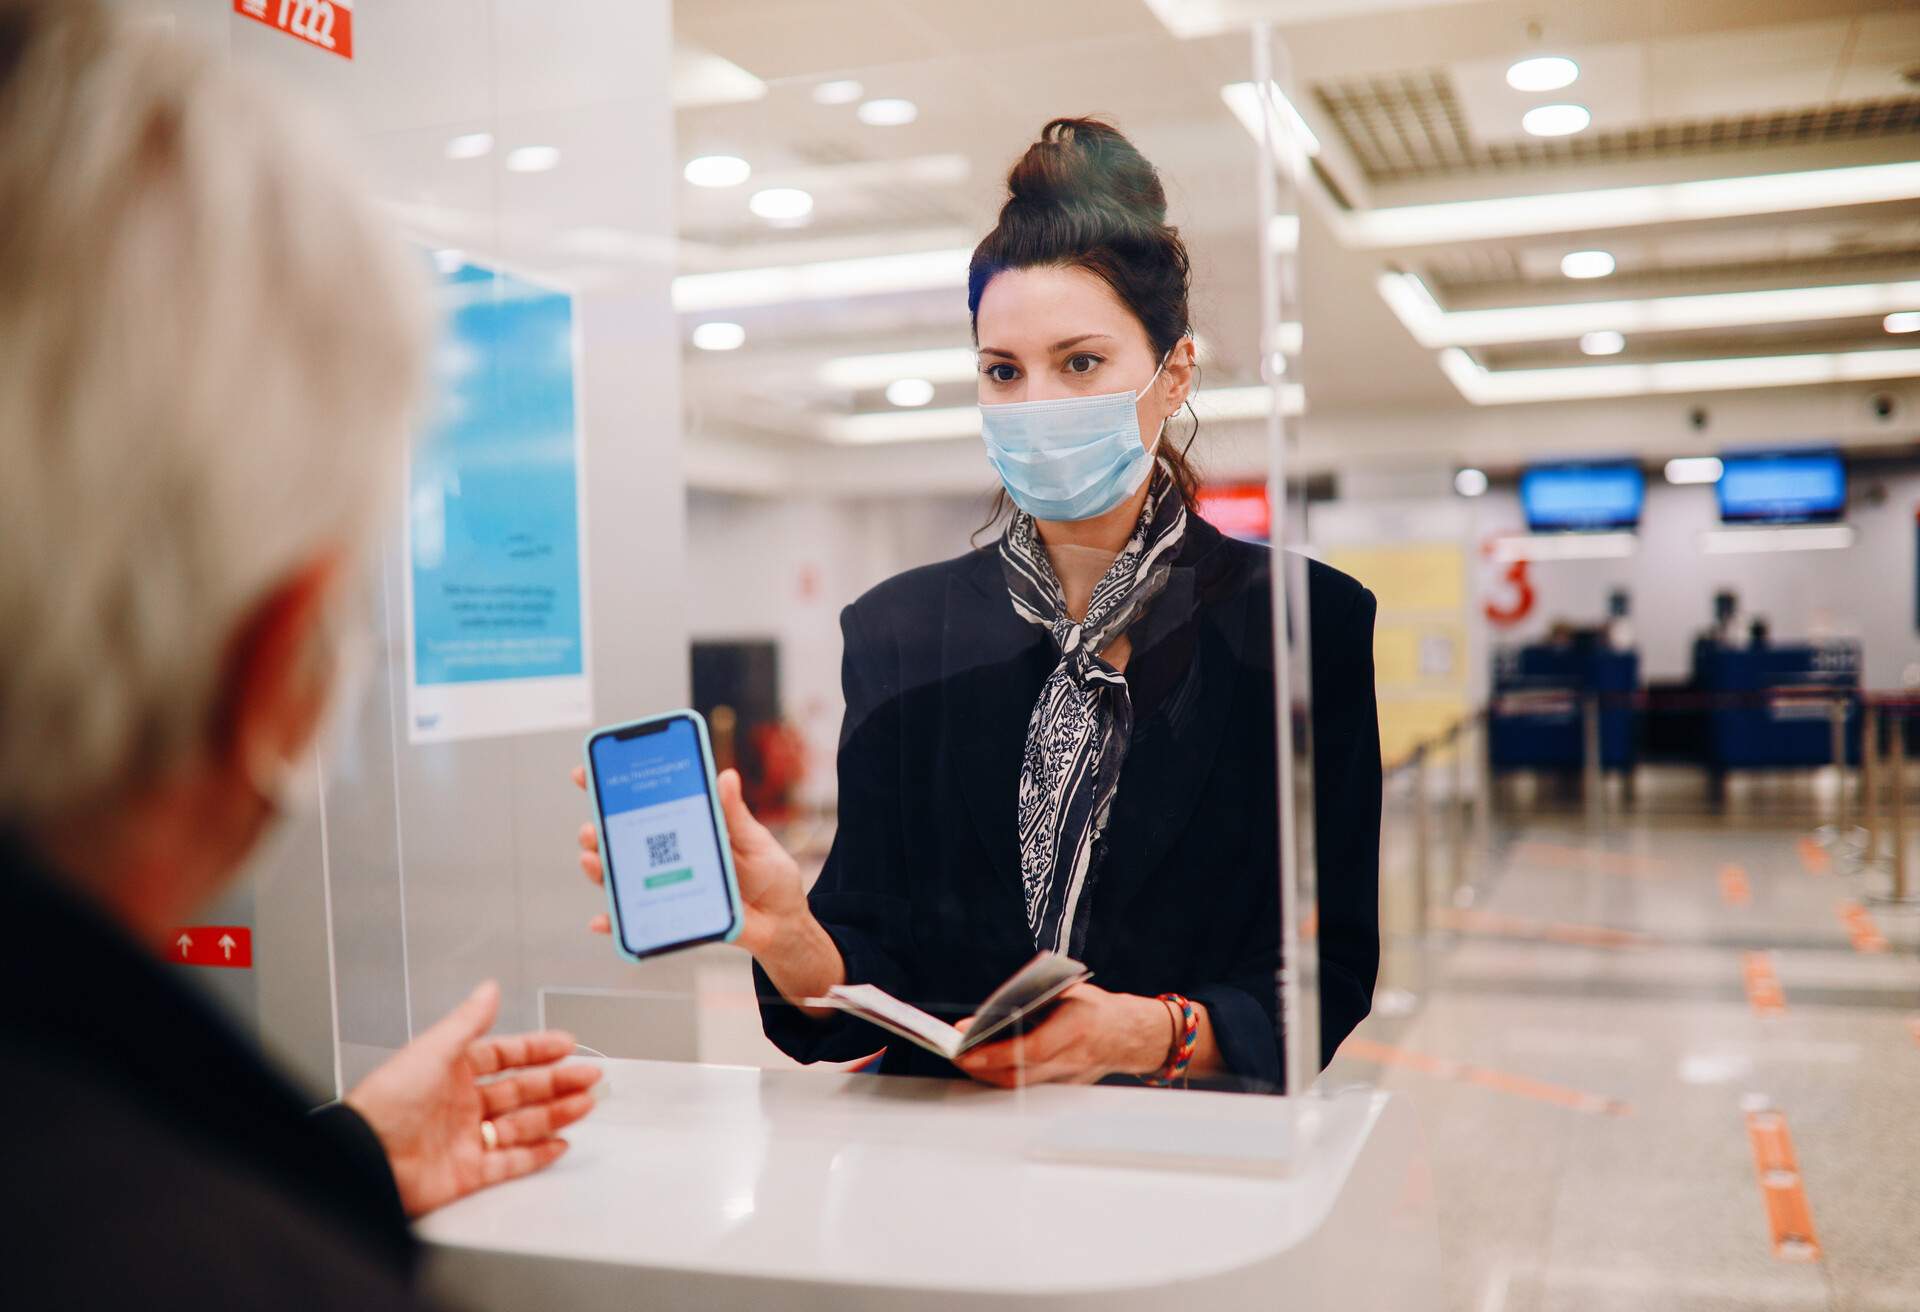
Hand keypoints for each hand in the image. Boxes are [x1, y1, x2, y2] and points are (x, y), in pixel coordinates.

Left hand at [345, 981, 599, 1218]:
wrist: (366, 1158)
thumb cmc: (387, 1102)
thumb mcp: (433, 1050)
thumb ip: (468, 1021)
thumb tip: (489, 988)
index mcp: (452, 1072)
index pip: (504, 1056)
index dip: (536, 1050)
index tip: (566, 1045)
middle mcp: (461, 1105)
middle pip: (520, 1091)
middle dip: (557, 1083)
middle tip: (589, 1076)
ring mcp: (467, 1139)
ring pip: (522, 1125)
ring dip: (555, 1114)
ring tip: (585, 1105)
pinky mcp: (468, 1173)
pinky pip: (510, 1162)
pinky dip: (537, 1155)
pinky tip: (559, 1144)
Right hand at [572, 764, 808, 956]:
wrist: (783, 923)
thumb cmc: (770, 876)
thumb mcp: (755, 842)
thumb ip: (735, 815)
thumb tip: (726, 776)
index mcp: (688, 828)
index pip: (645, 804)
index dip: (613, 789)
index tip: (586, 774)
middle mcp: (670, 855)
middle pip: (623, 840)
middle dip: (598, 831)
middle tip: (591, 827)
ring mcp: (667, 885)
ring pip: (623, 876)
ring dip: (600, 869)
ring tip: (591, 860)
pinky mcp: (672, 916)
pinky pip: (637, 920)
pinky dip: (616, 921)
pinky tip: (601, 920)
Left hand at [953, 984, 1172, 1087]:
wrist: (1129, 1035)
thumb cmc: (1094, 1008)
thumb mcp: (1069, 991)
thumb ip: (1037, 998)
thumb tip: (993, 1010)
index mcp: (1076, 1027)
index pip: (1032, 1047)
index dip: (997, 1051)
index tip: (966, 1045)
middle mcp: (1072, 1058)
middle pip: (1019, 1073)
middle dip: (981, 1066)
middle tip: (954, 1053)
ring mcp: (1068, 1079)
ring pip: (1019, 1084)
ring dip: (987, 1074)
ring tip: (963, 1058)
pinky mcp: (1063, 1089)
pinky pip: (1027, 1086)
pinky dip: (1003, 1077)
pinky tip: (985, 1066)